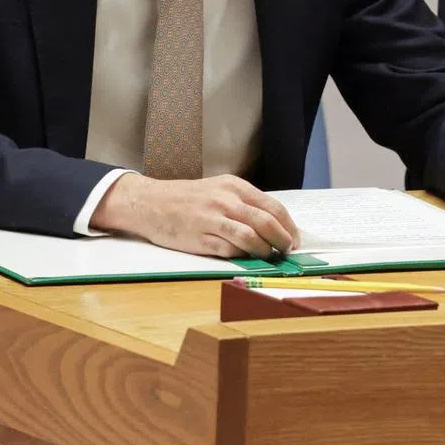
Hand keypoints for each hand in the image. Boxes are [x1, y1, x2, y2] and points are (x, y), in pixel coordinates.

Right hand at [90, 173, 299, 260]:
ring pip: (250, 237)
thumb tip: (273, 225)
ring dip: (265, 250)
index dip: (288, 225)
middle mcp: (225, 200)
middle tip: (288, 251)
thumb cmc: (188, 198)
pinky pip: (229, 249)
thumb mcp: (218, 189)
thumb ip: (243, 203)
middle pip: (266, 222)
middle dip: (283, 239)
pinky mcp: (199, 238)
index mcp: (234, 186)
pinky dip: (242, 255)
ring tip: (270, 256)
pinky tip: (247, 258)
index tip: (294, 238)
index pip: (272, 206)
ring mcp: (212, 219)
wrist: (150, 202)